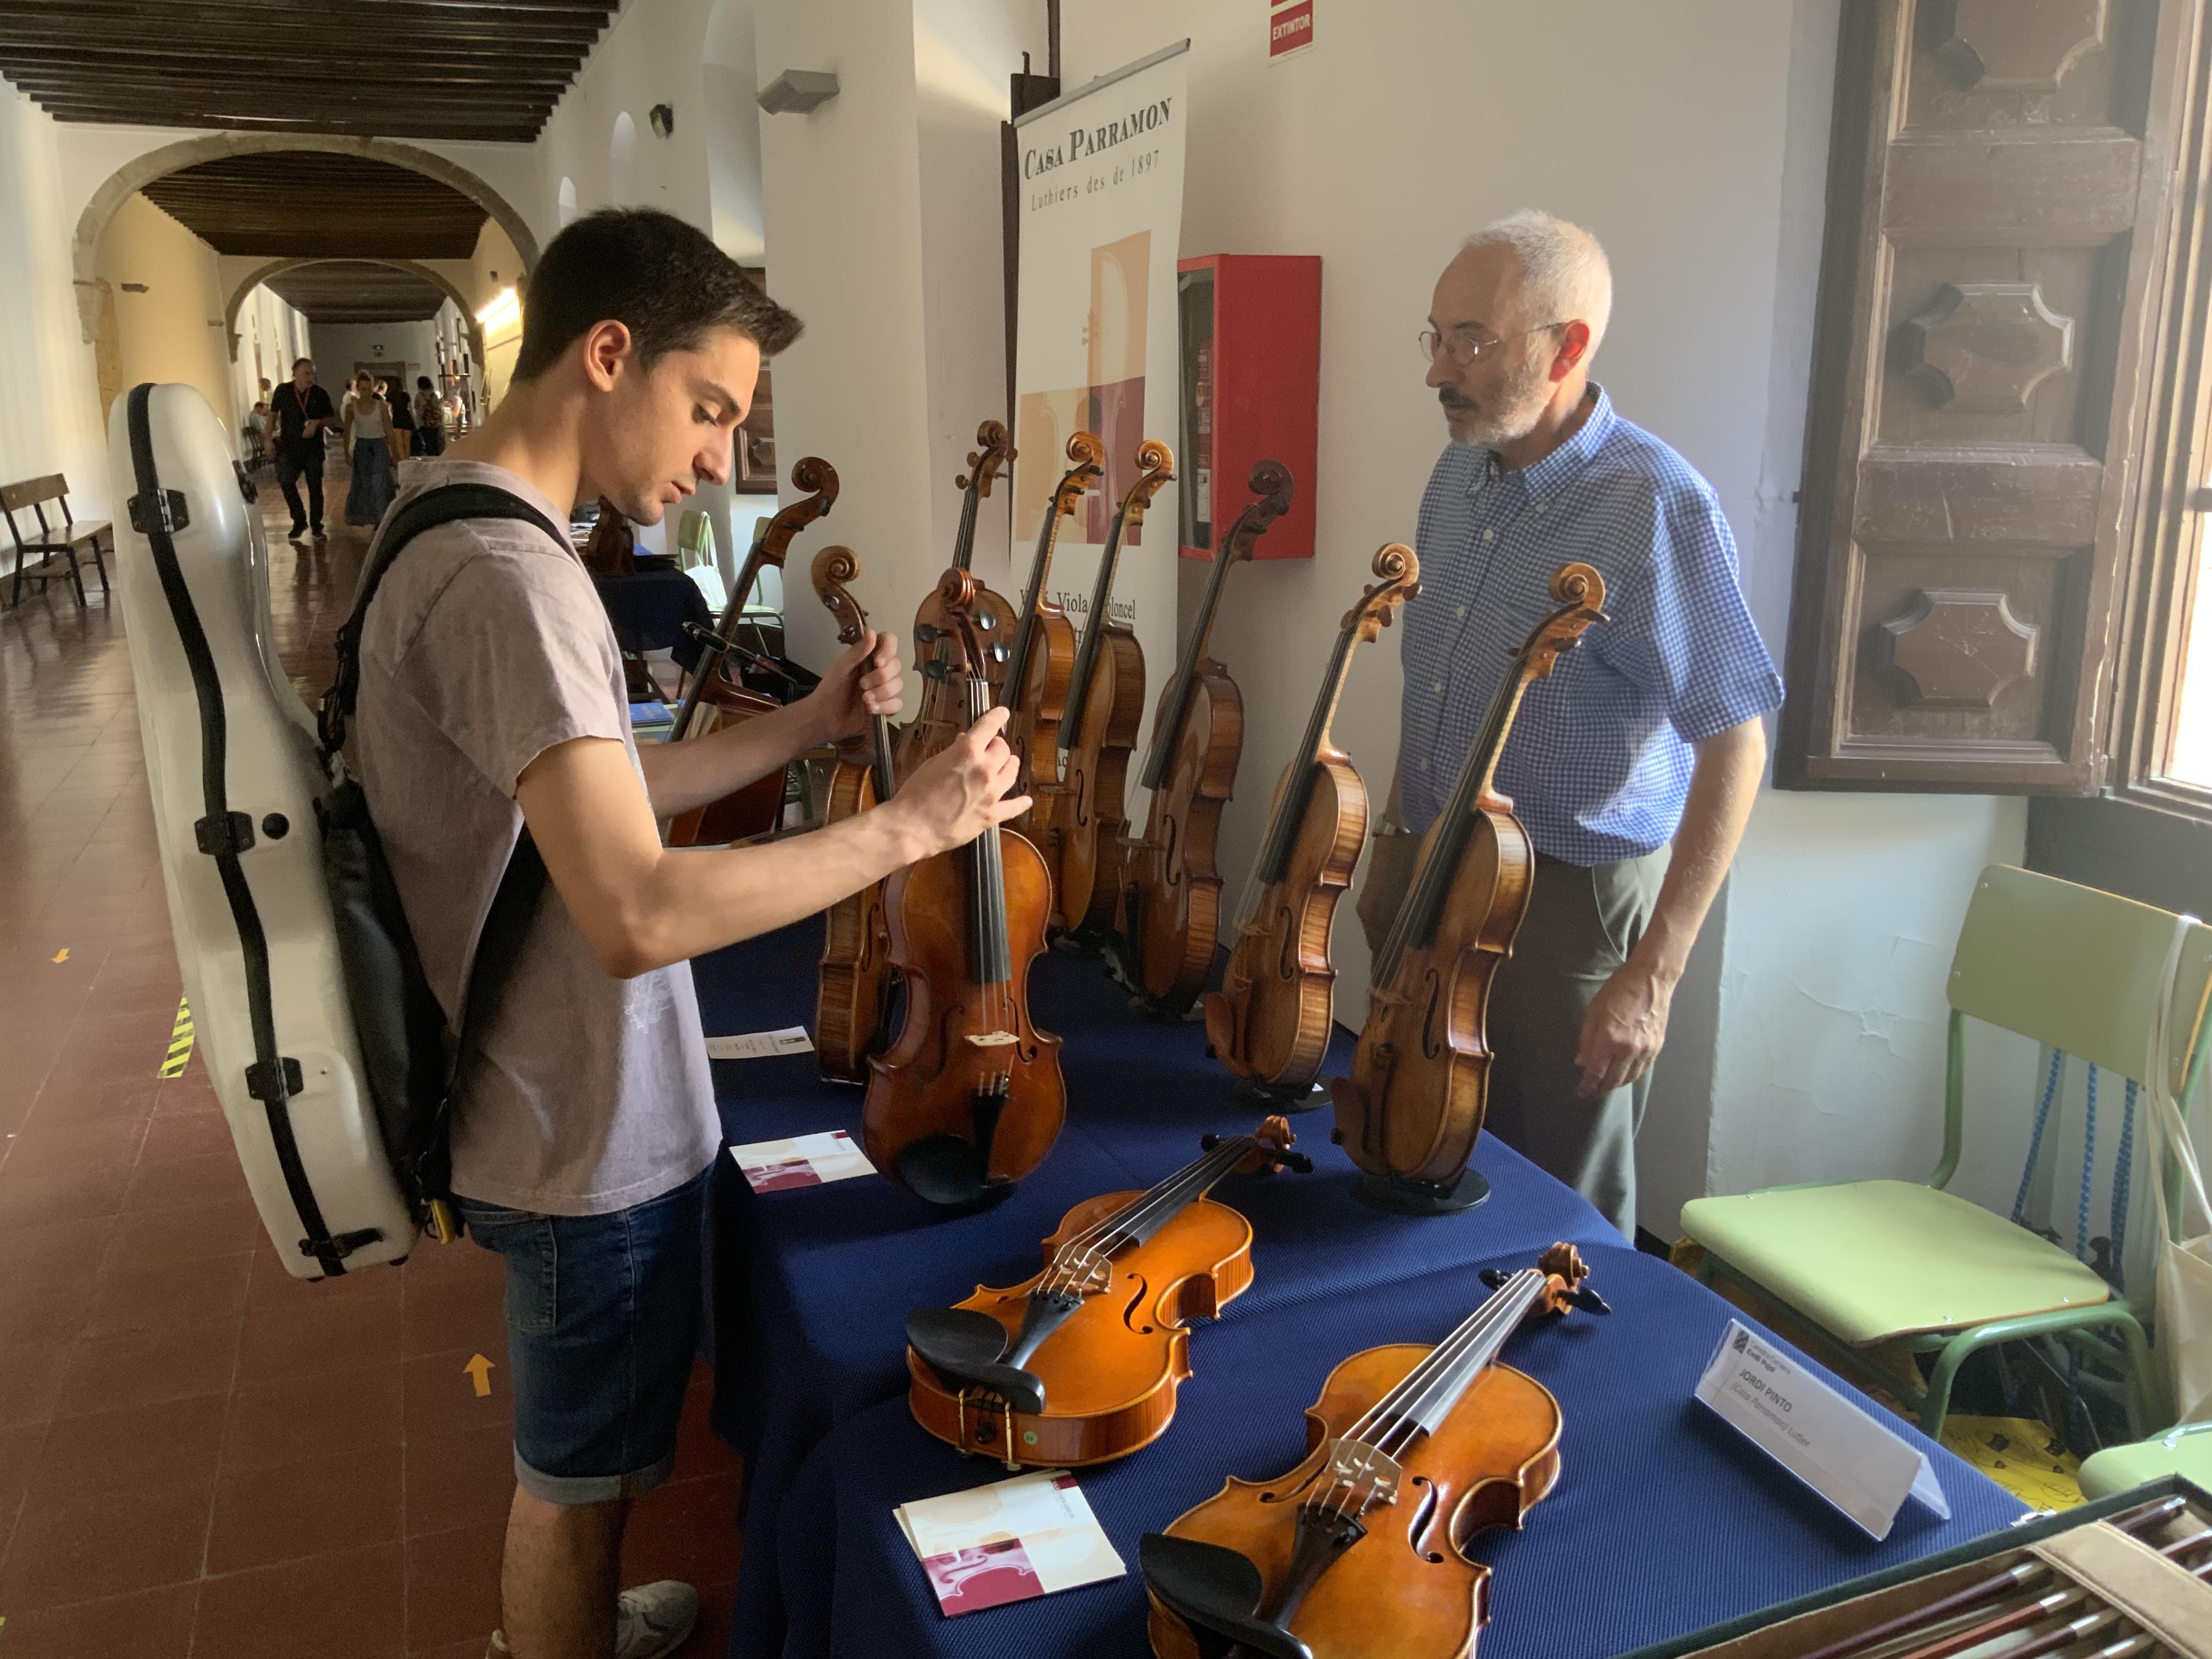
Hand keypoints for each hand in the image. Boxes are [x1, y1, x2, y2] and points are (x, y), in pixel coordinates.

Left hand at [807, 627, 903, 739]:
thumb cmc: (831, 689)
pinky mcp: (887, 706)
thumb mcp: (840, 668)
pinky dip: (886, 706)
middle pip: (896, 665)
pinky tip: (871, 709)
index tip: (878, 661)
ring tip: (865, 700)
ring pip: (898, 684)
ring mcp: (885, 688)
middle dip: (880, 677)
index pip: (889, 642)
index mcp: (869, 655)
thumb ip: (857, 652)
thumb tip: (871, 633)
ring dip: (882, 692)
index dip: (888, 649)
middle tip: (862, 684)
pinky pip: (898, 703)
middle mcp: (880, 669)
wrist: (826, 717)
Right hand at [892, 705, 1029, 857]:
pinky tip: (1026, 800)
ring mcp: (990, 793)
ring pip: (1012, 773)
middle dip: (998, 746)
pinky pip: (1013, 807)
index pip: (989, 726)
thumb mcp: (931, 763)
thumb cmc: (914, 795)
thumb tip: (964, 744)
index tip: (1002, 714)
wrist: (911, 828)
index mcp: (967, 752)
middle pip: (1003, 750)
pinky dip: (1021, 803)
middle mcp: (984, 769)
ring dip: (1010, 766)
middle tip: (993, 748)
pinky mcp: (991, 816)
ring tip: (1009, 764)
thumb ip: (953, 752)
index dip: (998, 717)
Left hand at [1574, 961, 1673, 1096]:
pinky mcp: (1657, 1048)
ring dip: (1615, 1084)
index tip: (1581, 1092)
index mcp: (1610, 1039)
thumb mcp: (1593, 1012)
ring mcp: (1645, 1050)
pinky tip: (1622, 1075)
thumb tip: (1581, 1062)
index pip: (1595, 1072)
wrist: (1651, 980)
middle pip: (1612, 1080)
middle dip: (1600, 1089)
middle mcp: (1629, 1049)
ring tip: (1605, 1085)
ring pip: (1628, 1078)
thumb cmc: (1618, 990)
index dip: (1587, 1085)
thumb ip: (1586, 1040)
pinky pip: (1641, 1070)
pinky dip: (1630, 1076)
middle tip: (1591, 1092)